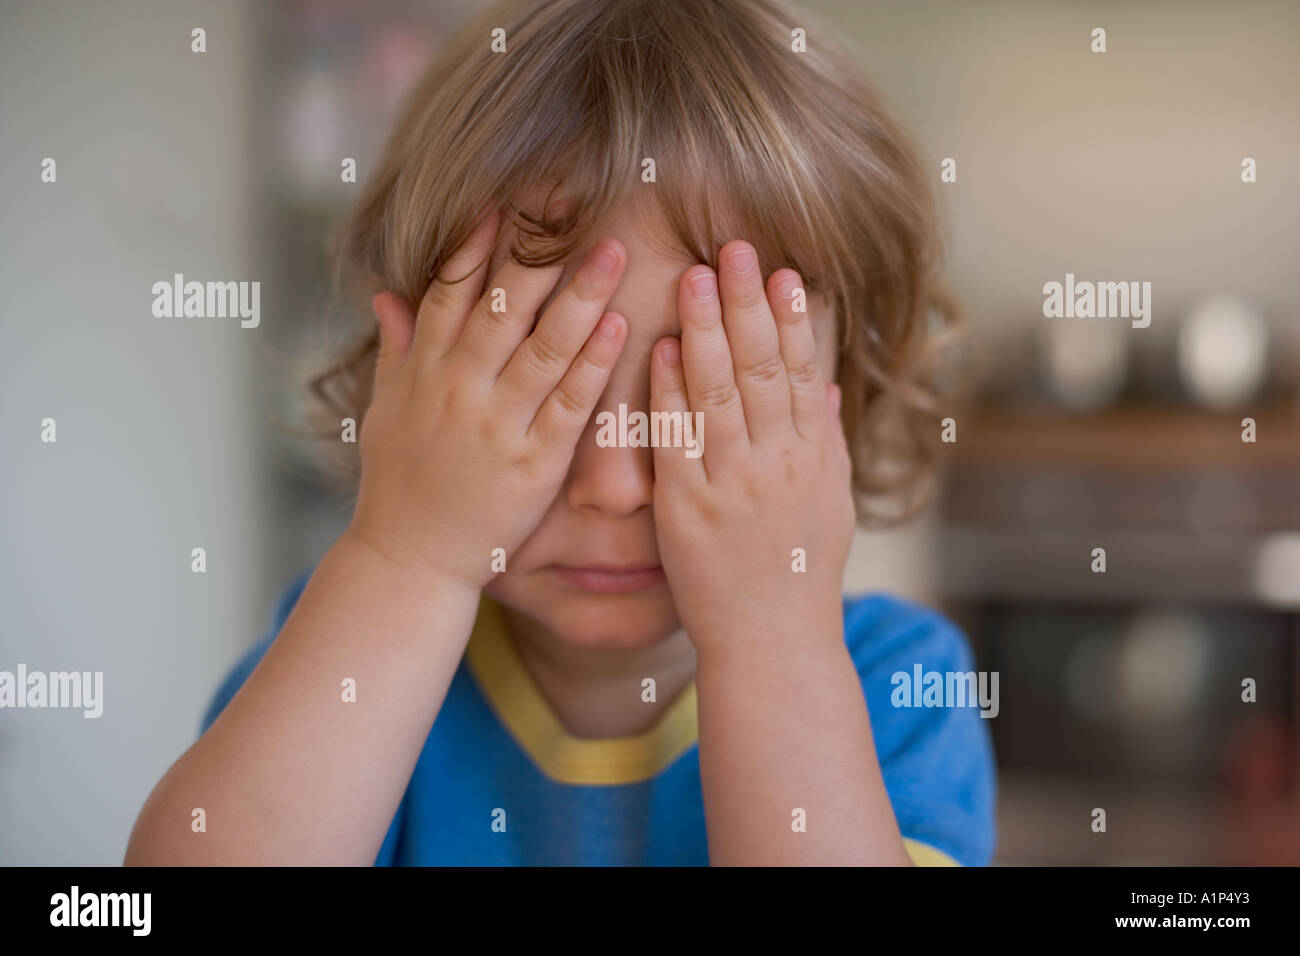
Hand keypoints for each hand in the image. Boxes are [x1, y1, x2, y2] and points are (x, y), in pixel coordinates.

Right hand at [347, 210, 628, 588]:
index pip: (450, 290)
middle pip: (501, 305)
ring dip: (581, 295)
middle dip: (538, 250)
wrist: (409, 561)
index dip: (478, 241)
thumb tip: (387, 294)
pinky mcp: (533, 464)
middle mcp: (459, 389)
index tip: (509, 196)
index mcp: (425, 371)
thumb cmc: (398, 484)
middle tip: (571, 200)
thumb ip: (396, 349)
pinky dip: (593, 365)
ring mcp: (497, 425)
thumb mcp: (385, 411)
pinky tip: (618, 327)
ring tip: (613, 250)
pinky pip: (569, 406)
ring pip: (543, 347)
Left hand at [649, 240, 855, 653]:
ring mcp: (733, 483)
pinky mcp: (688, 507)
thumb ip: (826, 442)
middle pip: (764, 369)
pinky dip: (669, 392)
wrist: (772, 641)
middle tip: (735, 248)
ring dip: (708, 330)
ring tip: (695, 276)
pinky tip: (660, 349)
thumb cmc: (801, 574)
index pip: (805, 372)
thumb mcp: (829, 504)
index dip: (794, 318)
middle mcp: (778, 462)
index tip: (785, 271)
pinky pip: (678, 439)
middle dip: (749, 304)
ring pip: (722, 393)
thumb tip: (827, 388)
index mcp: (814, 457)